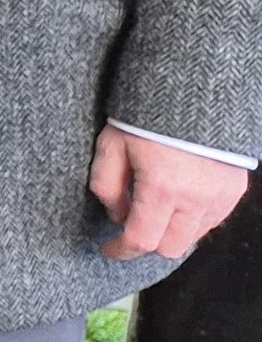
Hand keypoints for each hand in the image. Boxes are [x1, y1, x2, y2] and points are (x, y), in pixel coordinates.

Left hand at [91, 127, 250, 265]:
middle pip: (169, 248)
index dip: (121, 250)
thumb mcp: (111, 145)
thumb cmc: (148, 115)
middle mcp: (196, 198)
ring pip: (192, 237)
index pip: (141, 240)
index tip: (109, 248)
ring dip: (170, 232)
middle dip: (146, 243)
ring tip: (154, 210)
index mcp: (162, 188)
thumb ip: (107, 186)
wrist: (194, 91)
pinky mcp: (234, 189)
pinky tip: (177, 202)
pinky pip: (212, 221)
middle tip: (130, 227)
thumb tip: (117, 215)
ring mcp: (220, 196)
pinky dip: (192, 220)